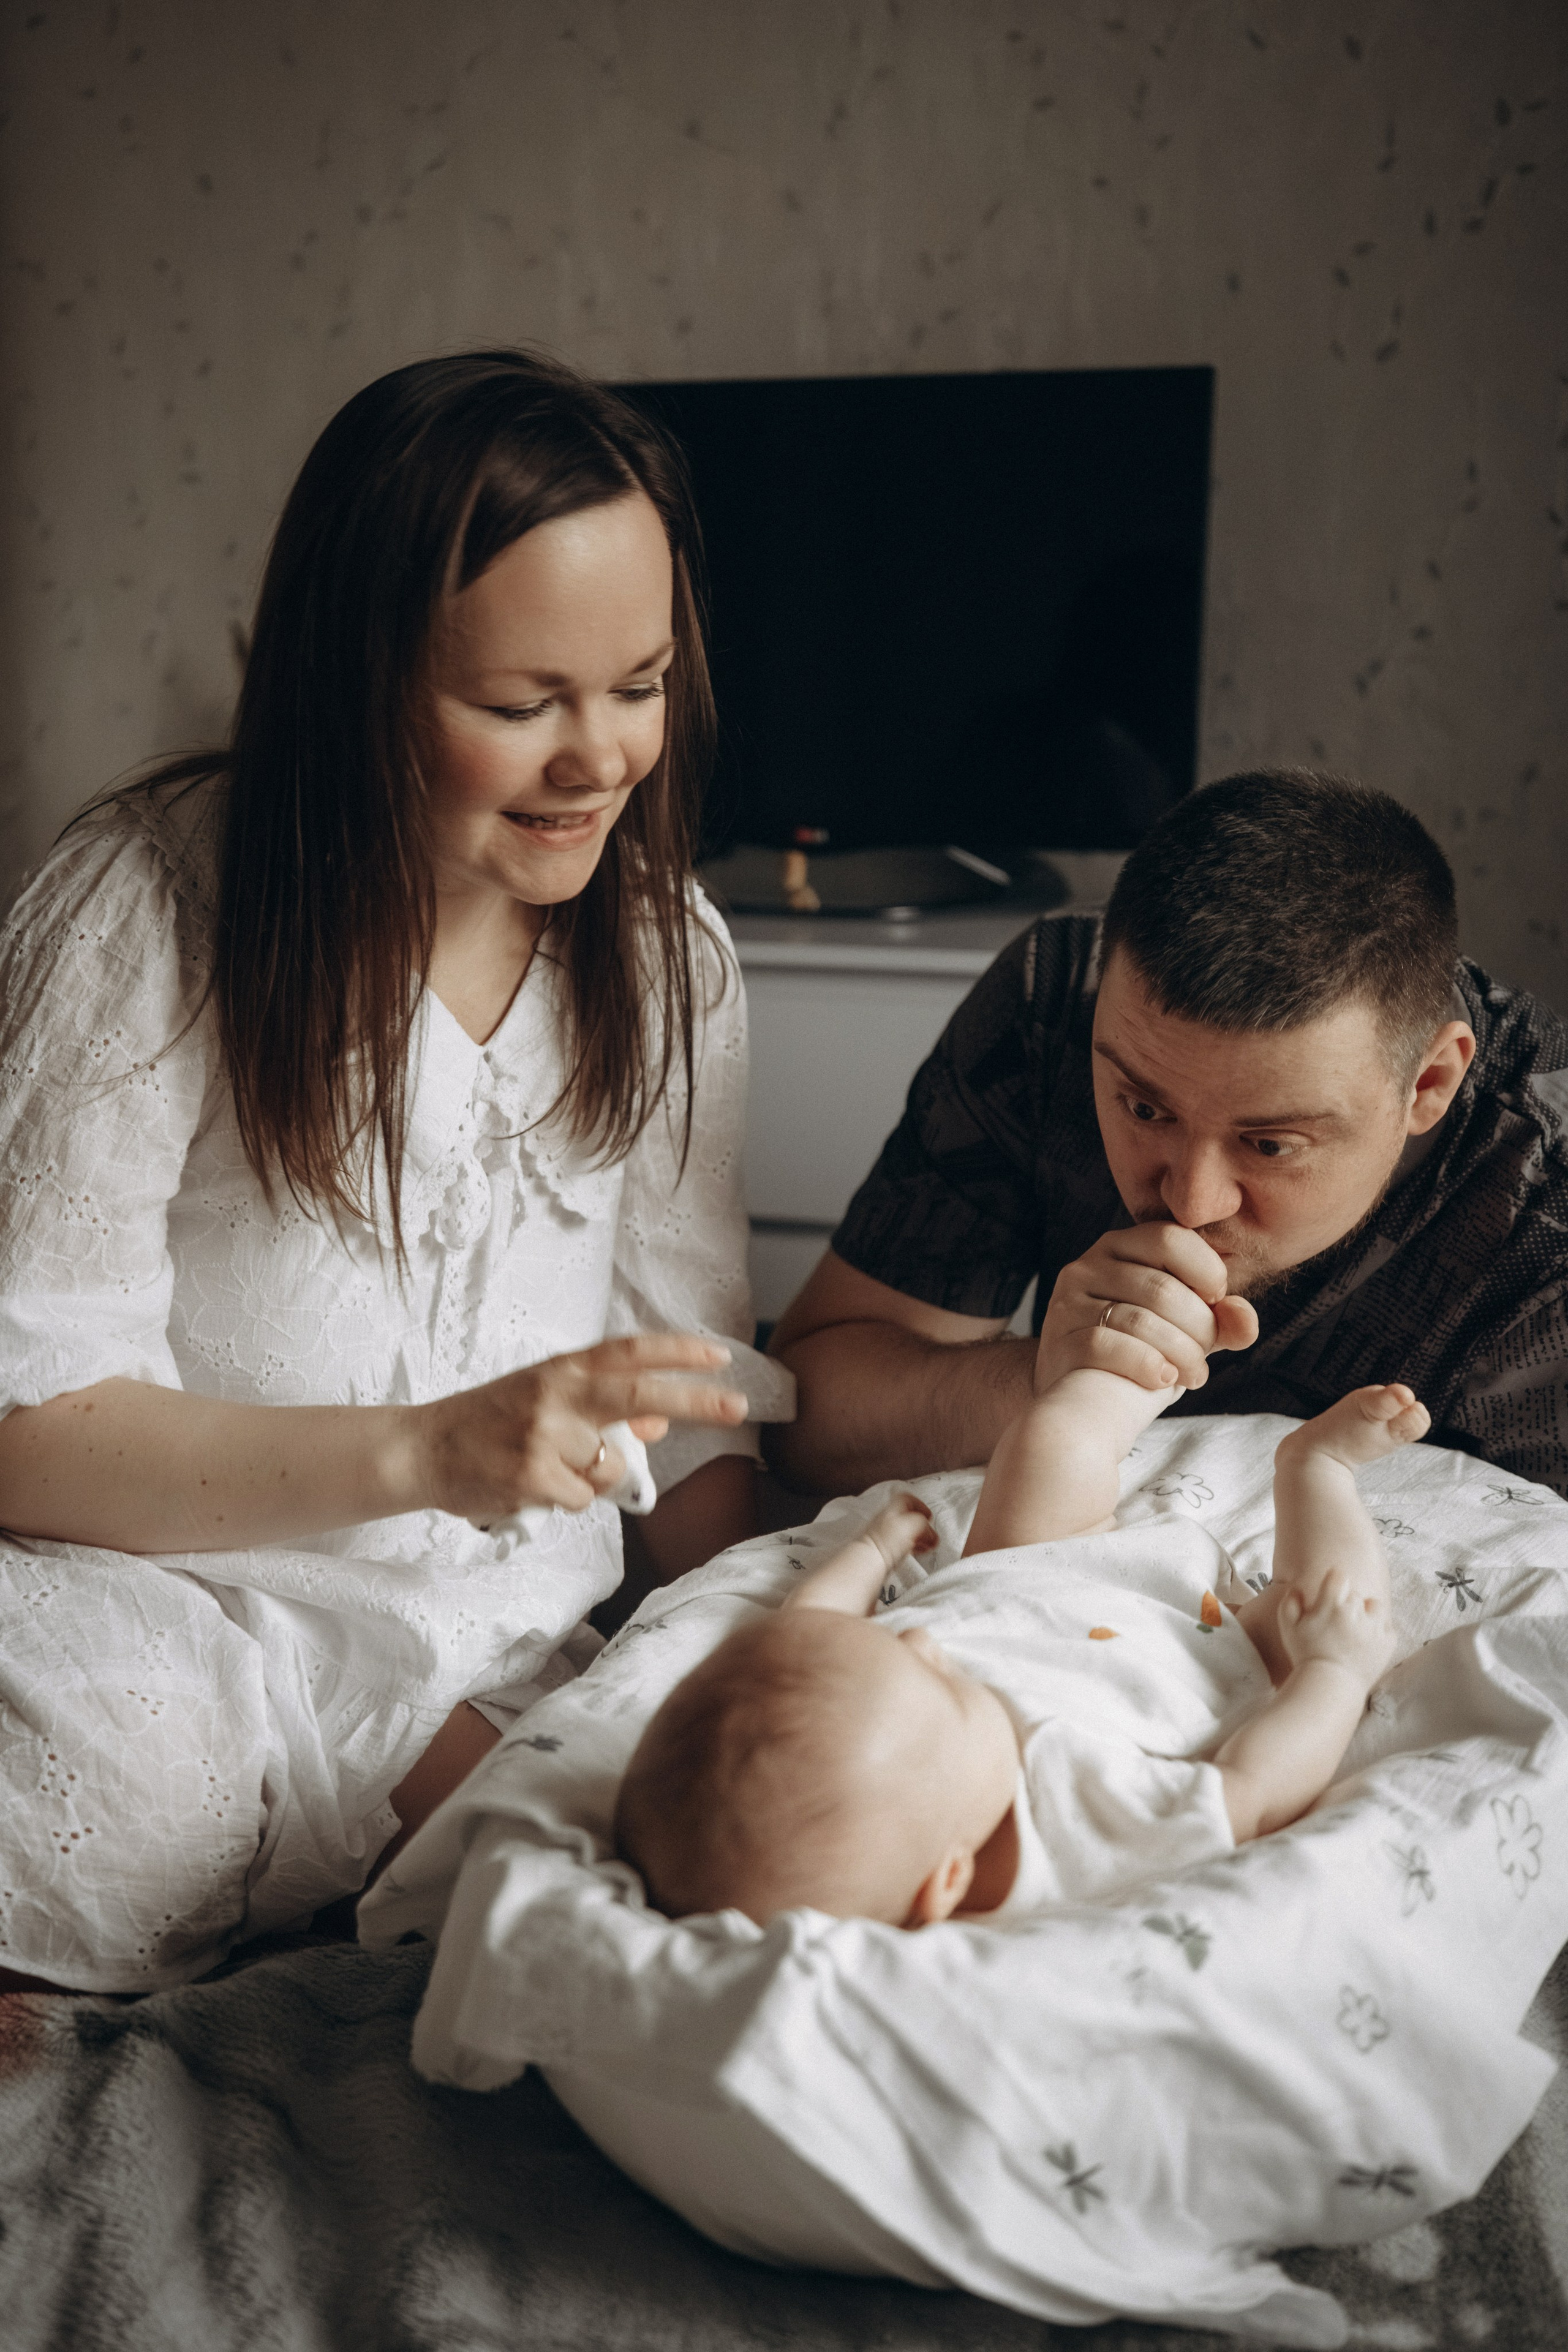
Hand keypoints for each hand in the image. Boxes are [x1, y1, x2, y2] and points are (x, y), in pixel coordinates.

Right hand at [419, 1335, 745, 1522]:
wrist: (423, 1448)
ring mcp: (544, 1436)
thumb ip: (600, 1407)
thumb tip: (660, 1422)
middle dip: (695, 1401)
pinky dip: (566, 1500)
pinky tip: (532, 1486)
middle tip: (737, 1406)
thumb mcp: (546, 1399)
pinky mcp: (533, 1477)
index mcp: (562, 1369)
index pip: (629, 1351)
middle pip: (639, 1394)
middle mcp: (556, 1395)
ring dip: (594, 1478)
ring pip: (609, 1467)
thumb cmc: (489, 1421)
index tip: (720, 1355)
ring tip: (549, 1468)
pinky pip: (581, 1499)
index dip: (678, 1351)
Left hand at [858, 1493, 937, 1572]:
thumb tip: (928, 1530)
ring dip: (918, 1537)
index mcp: (892, 1509)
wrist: (867, 1561)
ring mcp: (883, 1535)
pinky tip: (916, 1552)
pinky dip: (910, 1546)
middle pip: (907, 1517)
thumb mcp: (913, 1524)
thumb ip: (923, 1523)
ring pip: (904, 1532)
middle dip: (921, 1525)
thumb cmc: (885, 1542)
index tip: (928, 1515)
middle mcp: (886, 1520)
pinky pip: (900, 1545)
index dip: (920, 1506)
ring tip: (927, 1545)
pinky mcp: (882, 1550)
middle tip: (930, 1533)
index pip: (907, 1499)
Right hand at [1033, 1223, 1257, 1394]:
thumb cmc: (1141, 1355)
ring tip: (1193, 1376)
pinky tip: (1162, 1380)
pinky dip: (1147, 1366)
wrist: (1082, 1402)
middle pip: (1162, 1288)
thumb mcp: (1186, 1331)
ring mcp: (1068, 1303)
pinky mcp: (1058, 1341)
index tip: (1216, 1304)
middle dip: (1199, 1328)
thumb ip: (1220, 1320)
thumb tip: (1243, 1317)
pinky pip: (1109, 1346)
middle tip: (1205, 1356)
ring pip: (1139, 1320)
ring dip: (1181, 1355)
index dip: (1207, 1272)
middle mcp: (1088, 1266)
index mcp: (1122, 1246)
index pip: (1171, 1238)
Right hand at [1278, 1565, 1394, 1685]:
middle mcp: (1356, 1611)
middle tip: (1337, 1622)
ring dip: (1367, 1613)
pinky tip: (1366, 1641)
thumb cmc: (1305, 1655)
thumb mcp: (1288, 1627)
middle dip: (1346, 1603)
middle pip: (1355, 1594)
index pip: (1338, 1576)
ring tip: (1355, 1628)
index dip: (1333, 1583)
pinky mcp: (1388, 1642)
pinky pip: (1387, 1626)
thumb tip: (1298, 1588)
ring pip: (1375, 1606)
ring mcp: (1375, 1627)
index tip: (1329, 1594)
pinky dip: (1379, 1631)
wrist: (1330, 1687)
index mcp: (1332, 1604)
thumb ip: (1290, 1601)